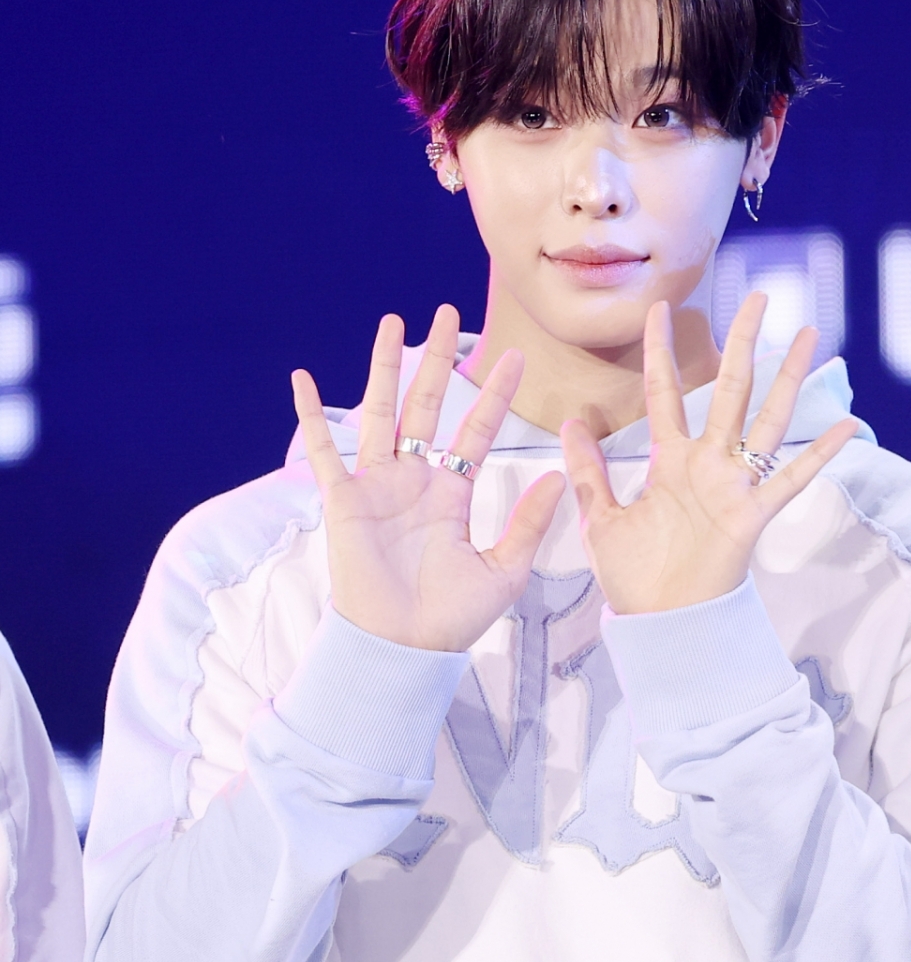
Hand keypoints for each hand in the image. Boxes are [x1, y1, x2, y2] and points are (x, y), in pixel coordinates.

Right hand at [292, 306, 563, 651]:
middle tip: (446, 313)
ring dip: (385, 368)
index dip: (493, 394)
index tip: (514, 357)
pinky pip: (323, 452)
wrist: (404, 647)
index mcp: (451, 494)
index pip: (475, 430)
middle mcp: (414, 481)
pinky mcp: (343, 501)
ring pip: (381, 412)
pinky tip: (303, 379)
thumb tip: (556, 478)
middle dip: (437, 361)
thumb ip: (528, 523)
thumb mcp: (504, 570)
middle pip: (426, 406)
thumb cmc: (450, 618)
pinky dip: (311, 416)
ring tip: (394, 322)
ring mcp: (377, 486)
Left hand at [559, 294, 858, 613]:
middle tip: (758, 296)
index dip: (660, 351)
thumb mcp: (600, 518)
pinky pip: (790, 478)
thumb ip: (587, 470)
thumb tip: (570, 422)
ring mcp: (734, 486)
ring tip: (810, 335)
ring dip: (789, 378)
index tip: (658, 309)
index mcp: (670, 462)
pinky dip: (820, 453)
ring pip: (765, 418)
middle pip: (728, 388)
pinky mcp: (752, 515)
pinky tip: (849, 424)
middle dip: (743, 342)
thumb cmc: (634, 577)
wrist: (659, 623)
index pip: (664, 392)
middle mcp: (707, 464)